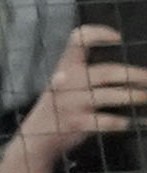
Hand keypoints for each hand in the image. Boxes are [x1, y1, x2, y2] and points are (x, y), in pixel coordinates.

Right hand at [18, 23, 146, 154]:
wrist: (36, 138)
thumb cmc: (58, 106)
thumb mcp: (62, 82)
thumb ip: (82, 70)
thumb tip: (123, 68)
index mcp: (64, 66)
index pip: (78, 40)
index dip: (98, 33)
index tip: (117, 38)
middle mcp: (68, 81)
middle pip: (107, 72)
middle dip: (133, 74)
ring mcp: (72, 103)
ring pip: (110, 96)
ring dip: (133, 96)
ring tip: (146, 97)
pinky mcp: (77, 123)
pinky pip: (105, 121)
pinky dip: (119, 122)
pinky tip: (129, 122)